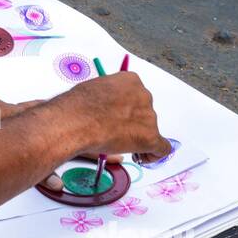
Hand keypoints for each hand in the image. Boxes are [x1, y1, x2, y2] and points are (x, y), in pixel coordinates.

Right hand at [55, 71, 171, 163]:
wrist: (76, 121)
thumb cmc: (78, 106)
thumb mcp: (93, 89)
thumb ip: (108, 96)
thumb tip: (108, 110)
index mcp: (131, 81)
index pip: (136, 95)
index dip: (128, 108)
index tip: (120, 115)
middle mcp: (143, 96)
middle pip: (144, 111)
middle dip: (133, 122)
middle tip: (117, 131)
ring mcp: (148, 116)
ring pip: (150, 129)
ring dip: (139, 136)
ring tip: (119, 144)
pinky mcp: (150, 136)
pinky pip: (161, 148)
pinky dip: (154, 154)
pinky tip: (144, 157)